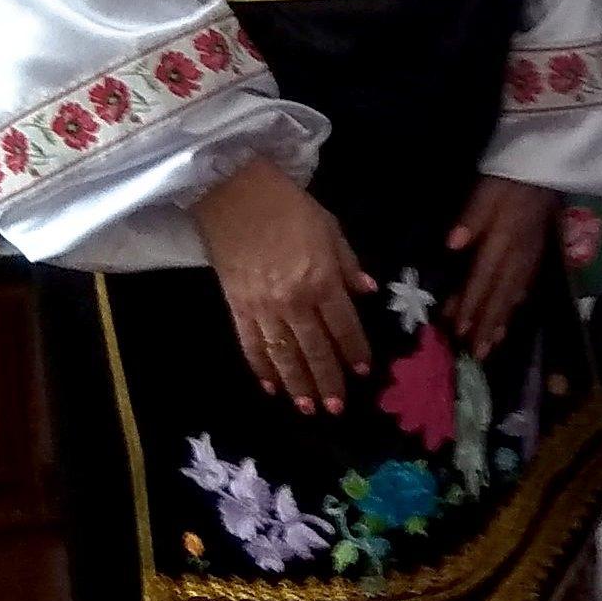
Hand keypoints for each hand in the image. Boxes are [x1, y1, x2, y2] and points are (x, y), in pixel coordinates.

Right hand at [197, 158, 376, 413]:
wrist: (233, 192)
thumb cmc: (288, 206)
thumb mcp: (330, 228)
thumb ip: (348, 264)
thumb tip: (368, 293)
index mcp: (321, 280)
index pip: (343, 325)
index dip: (354, 350)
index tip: (363, 371)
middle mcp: (293, 301)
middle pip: (314, 349)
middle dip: (327, 379)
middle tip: (337, 408)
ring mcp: (262, 307)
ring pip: (283, 355)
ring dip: (296, 384)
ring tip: (307, 407)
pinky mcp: (237, 307)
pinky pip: (251, 345)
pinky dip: (261, 368)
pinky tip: (270, 387)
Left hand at [445, 176, 557, 359]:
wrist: (550, 162)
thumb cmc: (511, 175)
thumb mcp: (488, 188)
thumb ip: (472, 217)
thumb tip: (452, 245)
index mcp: (504, 238)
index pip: (484, 277)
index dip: (471, 304)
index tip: (459, 330)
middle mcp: (519, 253)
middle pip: (501, 293)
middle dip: (487, 324)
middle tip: (476, 354)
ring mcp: (532, 254)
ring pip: (515, 293)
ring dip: (502, 320)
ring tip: (492, 345)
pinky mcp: (539, 251)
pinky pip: (528, 284)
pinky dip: (518, 304)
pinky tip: (512, 316)